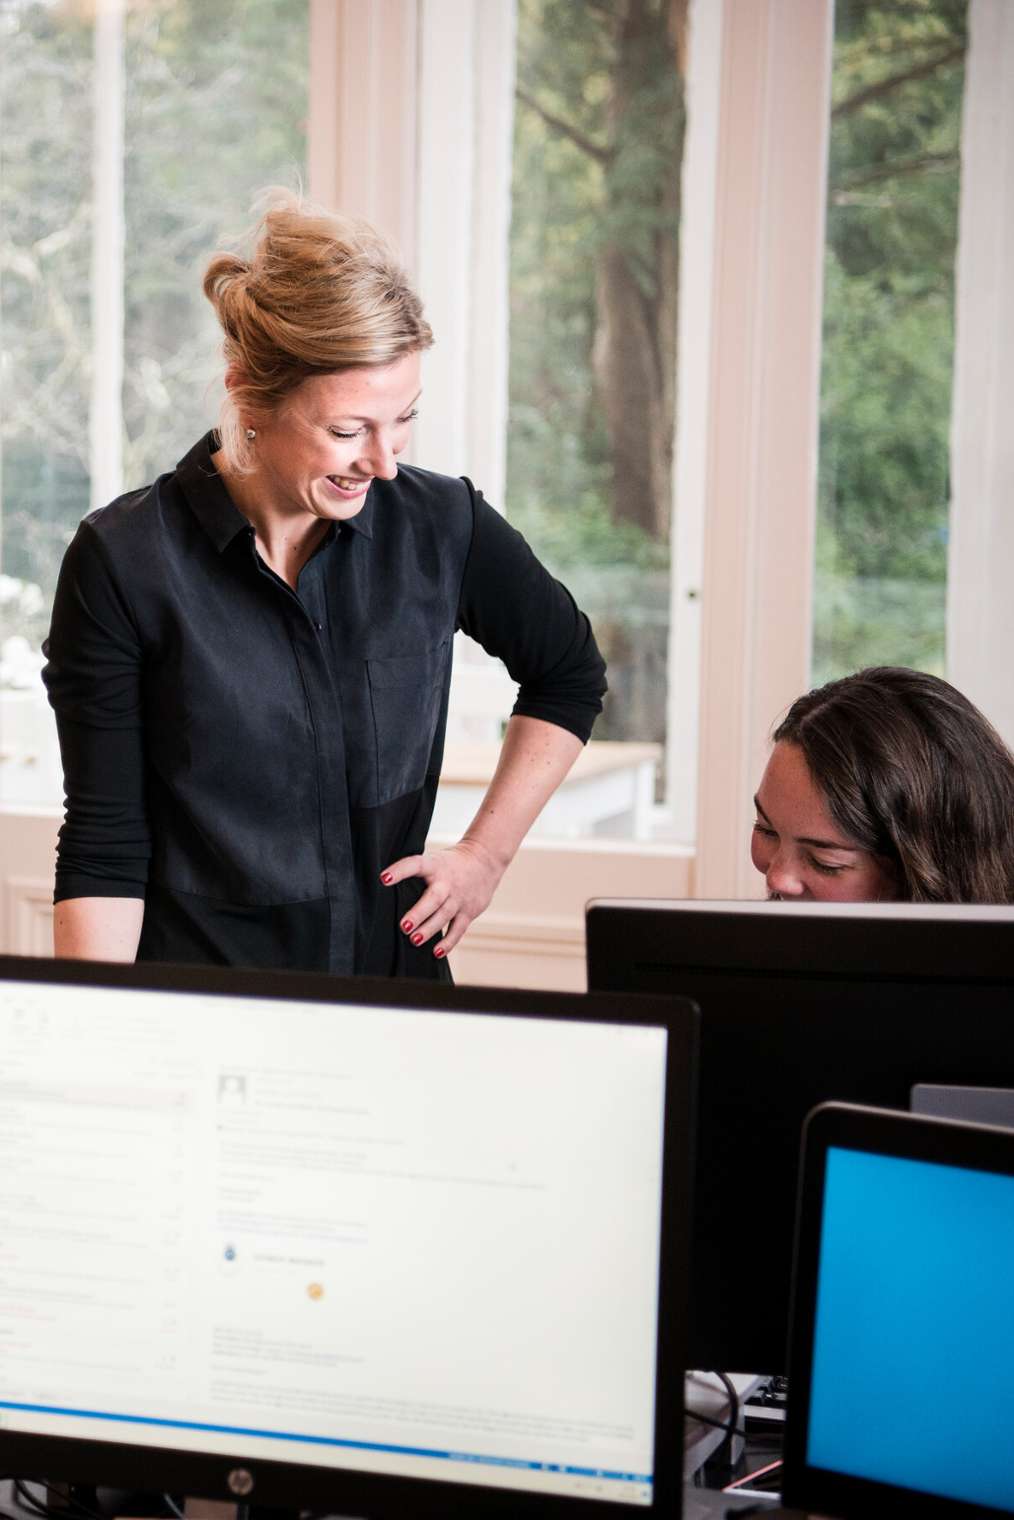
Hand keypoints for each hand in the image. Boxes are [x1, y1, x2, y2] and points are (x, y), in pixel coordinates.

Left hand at [379, 837, 506, 957]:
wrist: (486, 859)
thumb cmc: (450, 863)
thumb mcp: (434, 860)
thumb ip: (417, 873)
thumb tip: (385, 886)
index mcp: (435, 865)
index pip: (415, 865)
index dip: (399, 871)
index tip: (383, 878)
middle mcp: (447, 882)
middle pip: (433, 899)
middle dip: (418, 913)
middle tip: (403, 926)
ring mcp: (459, 898)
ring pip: (444, 916)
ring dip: (429, 930)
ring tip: (414, 940)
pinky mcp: (469, 911)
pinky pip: (458, 929)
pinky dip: (448, 942)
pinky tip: (436, 952)